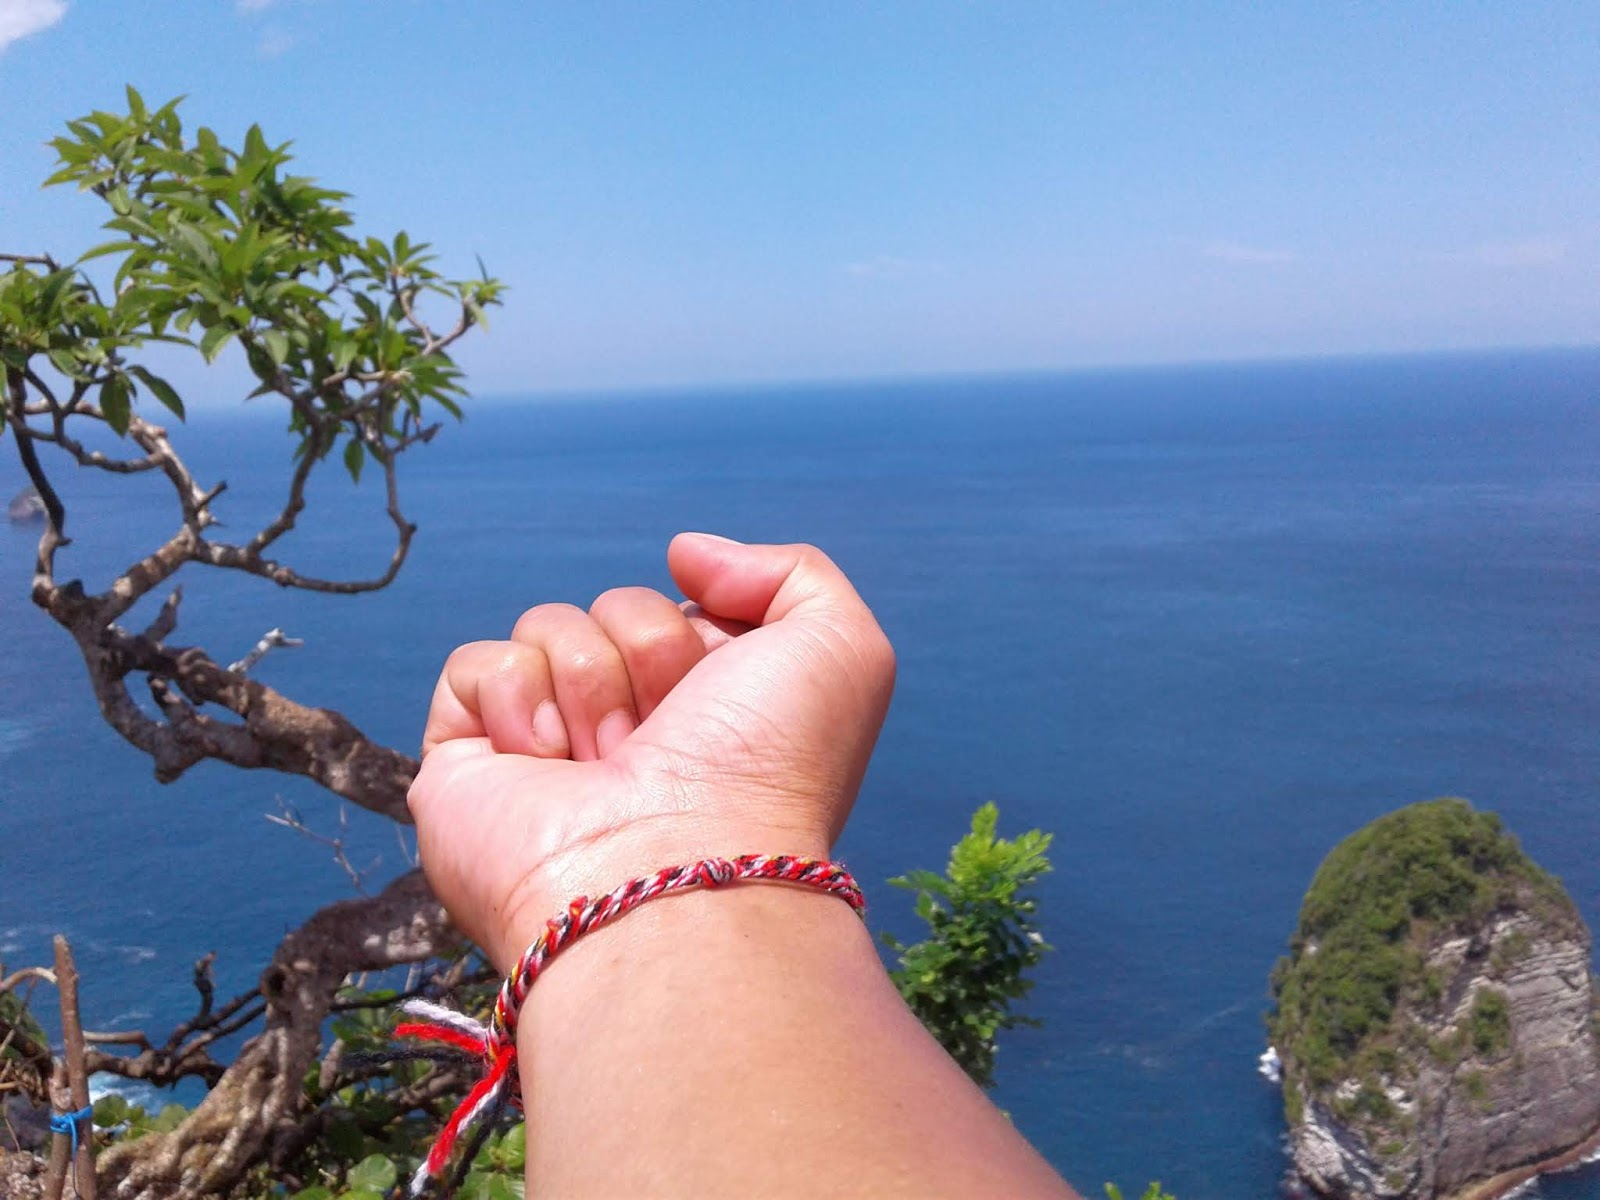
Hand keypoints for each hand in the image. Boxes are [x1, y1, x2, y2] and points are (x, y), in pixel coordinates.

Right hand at [407, 534, 895, 968]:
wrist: (676, 870)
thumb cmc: (767, 768)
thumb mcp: (839, 648)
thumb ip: (793, 571)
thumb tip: (685, 554)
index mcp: (708, 714)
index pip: (681, 611)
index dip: (703, 631)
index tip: (722, 687)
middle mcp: (629, 734)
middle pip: (614, 608)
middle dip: (646, 651)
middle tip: (664, 733)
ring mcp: (547, 751)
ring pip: (546, 627)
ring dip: (587, 679)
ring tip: (608, 762)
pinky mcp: (468, 767)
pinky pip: (473, 666)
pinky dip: (513, 697)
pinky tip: (546, 759)